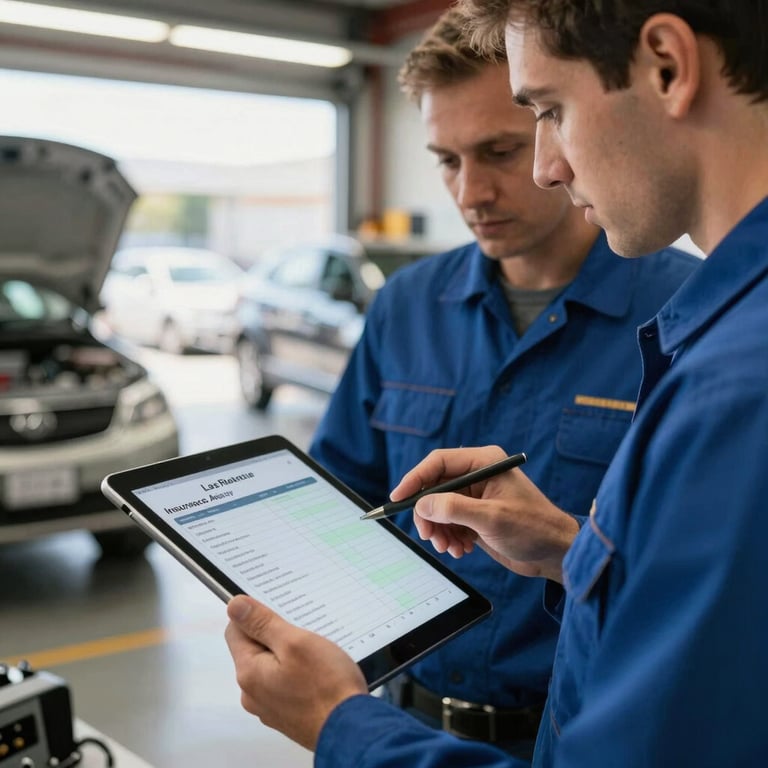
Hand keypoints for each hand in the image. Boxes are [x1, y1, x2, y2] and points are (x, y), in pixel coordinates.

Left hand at [225, 595, 367, 750]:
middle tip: (303, 634)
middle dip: (275, 636)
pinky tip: (317, 672)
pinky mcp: (286, 714)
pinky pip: (283, 683)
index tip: (280, 613)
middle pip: (254, 649)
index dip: (256, 616)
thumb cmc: (327, 685)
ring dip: (288, 655)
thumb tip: (234, 605)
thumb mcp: (295, 642)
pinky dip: (297, 673)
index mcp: (249, 673)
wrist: (352, 729)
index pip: (235, 630)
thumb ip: (262, 623)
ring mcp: (269, 706)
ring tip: (314, 653)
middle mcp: (252, 693)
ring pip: (271, 666)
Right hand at [390, 446, 578, 581]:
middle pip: (434, 487)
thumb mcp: (491, 518)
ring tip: (451, 548)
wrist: (555, 553)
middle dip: (428, 514)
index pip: (438, 462)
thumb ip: (453, 509)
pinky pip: (449, 522)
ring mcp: (476, 495)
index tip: (398, 498)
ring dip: (439, 529)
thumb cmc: (533, 528)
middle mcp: (477, 474)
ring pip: (439, 508)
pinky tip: (462, 550)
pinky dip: (449, 537)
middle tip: (428, 536)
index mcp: (484, 462)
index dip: (415, 479)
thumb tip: (422, 505)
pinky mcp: (475, 514)